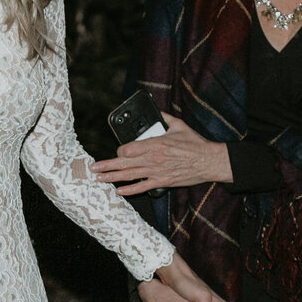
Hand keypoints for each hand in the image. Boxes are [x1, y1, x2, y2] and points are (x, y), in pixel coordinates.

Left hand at [94, 115, 235, 195]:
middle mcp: (153, 158)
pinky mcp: (163, 182)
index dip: (120, 150)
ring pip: (129, 175)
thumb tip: (157, 111)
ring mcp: (156, 171)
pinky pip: (143, 187)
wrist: (209, 161)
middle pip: (124, 162)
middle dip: (107, 165)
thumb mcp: (179, 125)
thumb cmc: (195, 144)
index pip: (128, 148)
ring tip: (99, 178)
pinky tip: (119, 191)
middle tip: (93, 168)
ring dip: (112, 177)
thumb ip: (165, 117)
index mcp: (155, 143)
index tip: (118, 151)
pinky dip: (130, 190)